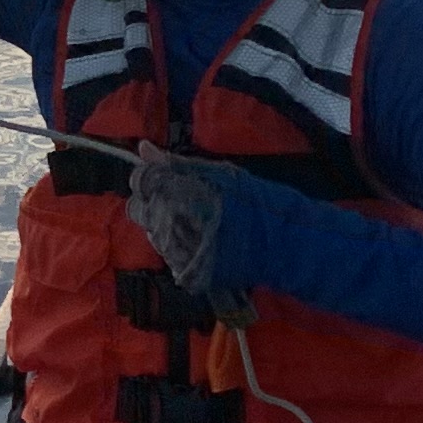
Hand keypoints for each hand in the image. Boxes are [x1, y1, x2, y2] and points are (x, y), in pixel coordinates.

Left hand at [128, 144, 245, 306]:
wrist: (283, 242)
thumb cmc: (252, 201)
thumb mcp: (218, 173)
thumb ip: (176, 164)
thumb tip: (143, 148)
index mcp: (179, 194)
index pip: (141, 181)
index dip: (150, 178)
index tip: (163, 180)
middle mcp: (173, 224)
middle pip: (140, 210)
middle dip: (155, 203)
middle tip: (182, 203)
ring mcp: (179, 253)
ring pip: (154, 235)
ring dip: (167, 227)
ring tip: (198, 223)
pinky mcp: (188, 274)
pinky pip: (170, 259)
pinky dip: (181, 250)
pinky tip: (202, 243)